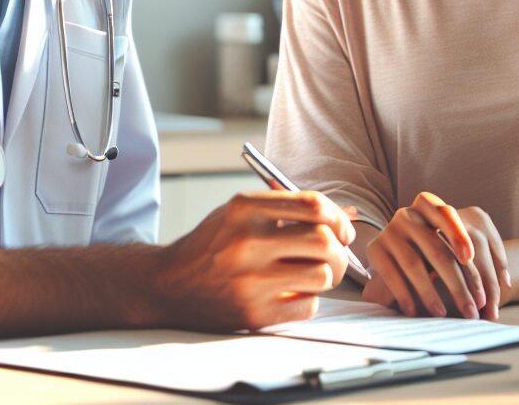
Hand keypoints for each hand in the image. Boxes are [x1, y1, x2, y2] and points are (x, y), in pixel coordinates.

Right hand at [155, 190, 355, 330]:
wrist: (170, 284)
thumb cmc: (213, 243)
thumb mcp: (241, 211)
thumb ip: (289, 207)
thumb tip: (348, 213)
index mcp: (245, 208)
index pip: (311, 205)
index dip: (337, 216)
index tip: (342, 227)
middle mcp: (248, 242)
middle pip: (322, 241)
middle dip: (339, 247)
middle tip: (336, 252)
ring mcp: (250, 281)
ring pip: (321, 275)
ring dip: (326, 275)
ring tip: (313, 272)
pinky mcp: (253, 314)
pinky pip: (308, 306)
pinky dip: (308, 299)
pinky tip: (292, 292)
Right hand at [361, 192, 509, 319]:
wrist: (392, 252)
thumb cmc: (432, 250)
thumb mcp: (448, 242)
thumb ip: (470, 255)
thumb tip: (504, 283)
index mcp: (428, 205)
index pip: (444, 212)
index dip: (456, 232)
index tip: (469, 256)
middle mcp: (407, 215)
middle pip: (436, 248)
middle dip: (457, 282)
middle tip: (473, 309)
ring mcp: (389, 231)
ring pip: (414, 264)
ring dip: (431, 293)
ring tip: (444, 315)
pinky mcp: (375, 250)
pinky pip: (392, 274)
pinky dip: (406, 295)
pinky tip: (415, 311)